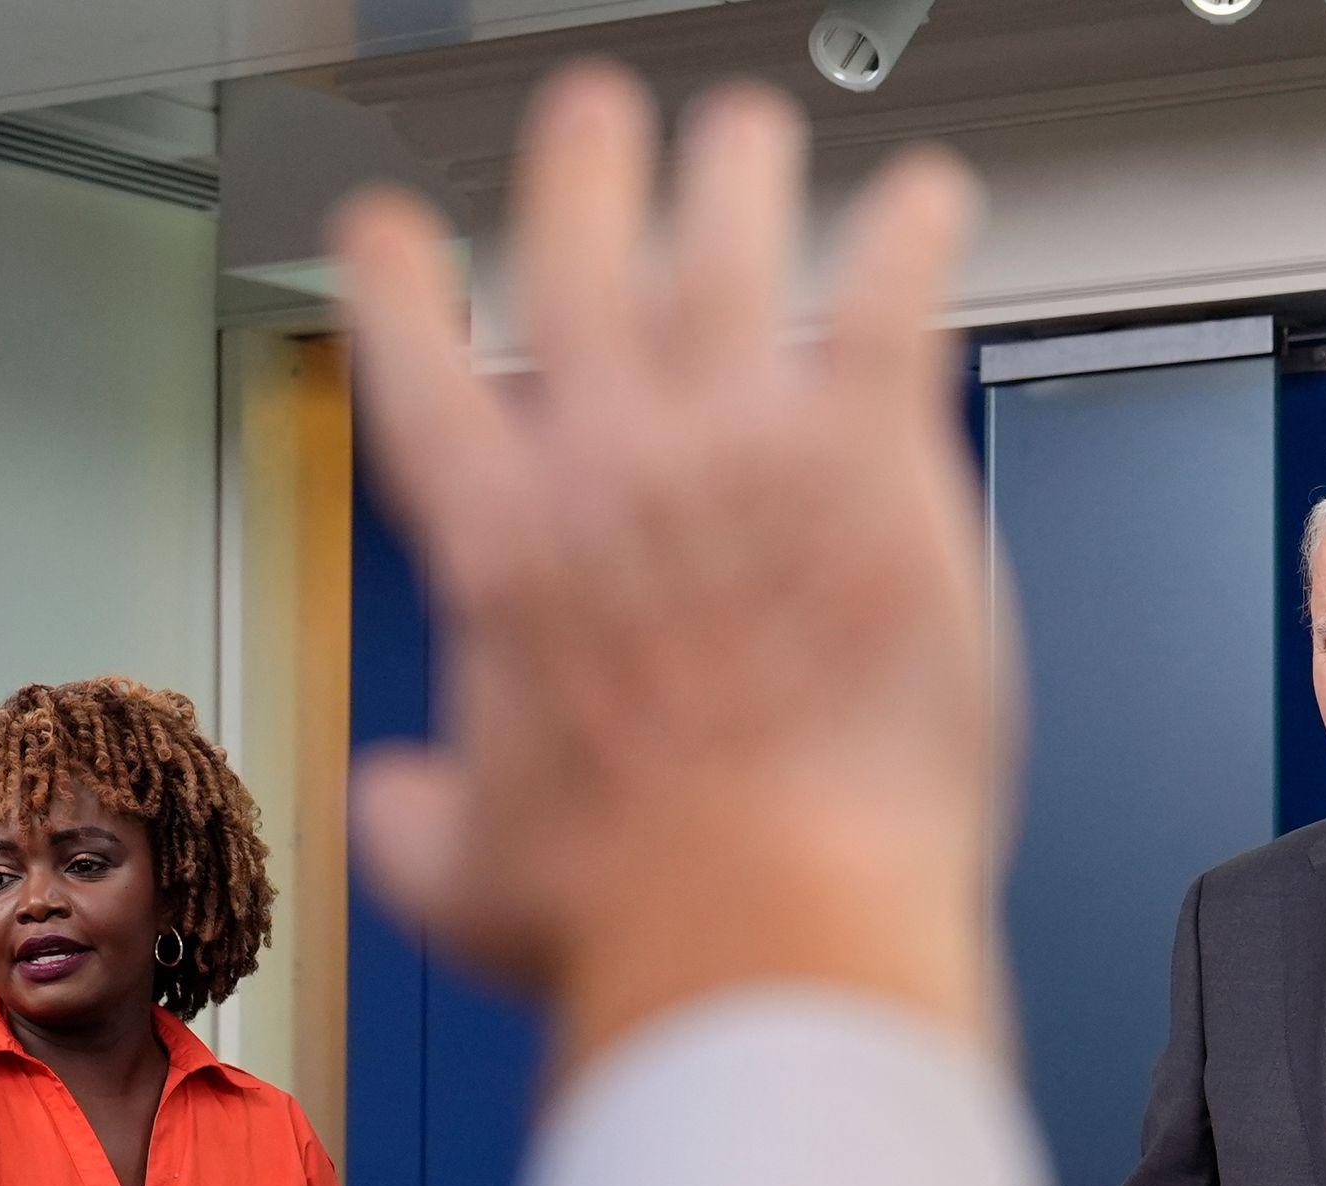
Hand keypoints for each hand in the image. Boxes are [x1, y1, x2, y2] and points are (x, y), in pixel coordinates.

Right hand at [332, 68, 1003, 1079]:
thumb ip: (421, 815)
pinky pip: (893, 299)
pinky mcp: (872, 459)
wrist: (771, 923)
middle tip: (595, 121)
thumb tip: (402, 805)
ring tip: (750, 135)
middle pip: (575, 253)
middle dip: (581, 167)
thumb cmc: (636, 917)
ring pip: (730, 243)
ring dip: (738, 172)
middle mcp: (611, 467)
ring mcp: (740, 446)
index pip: (417, 365)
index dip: (395, 279)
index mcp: (503, 551)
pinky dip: (913, 235)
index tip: (394, 233)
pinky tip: (931, 203)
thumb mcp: (469, 878)